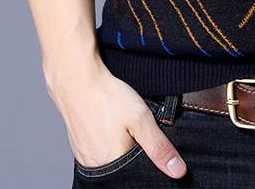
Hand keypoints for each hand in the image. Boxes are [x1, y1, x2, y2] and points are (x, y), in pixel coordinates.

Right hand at [48, 52, 186, 179]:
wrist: (77, 79)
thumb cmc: (108, 96)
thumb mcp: (140, 118)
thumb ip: (159, 147)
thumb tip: (178, 171)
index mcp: (113, 163)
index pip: (138, 174)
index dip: (149, 162)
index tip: (151, 144)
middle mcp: (96, 166)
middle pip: (124, 168)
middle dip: (135, 153)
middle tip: (135, 130)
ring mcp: (85, 156)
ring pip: (112, 160)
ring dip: (121, 148)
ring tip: (123, 127)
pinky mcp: (79, 146)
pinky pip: (99, 152)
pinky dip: (108, 143)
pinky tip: (111, 127)